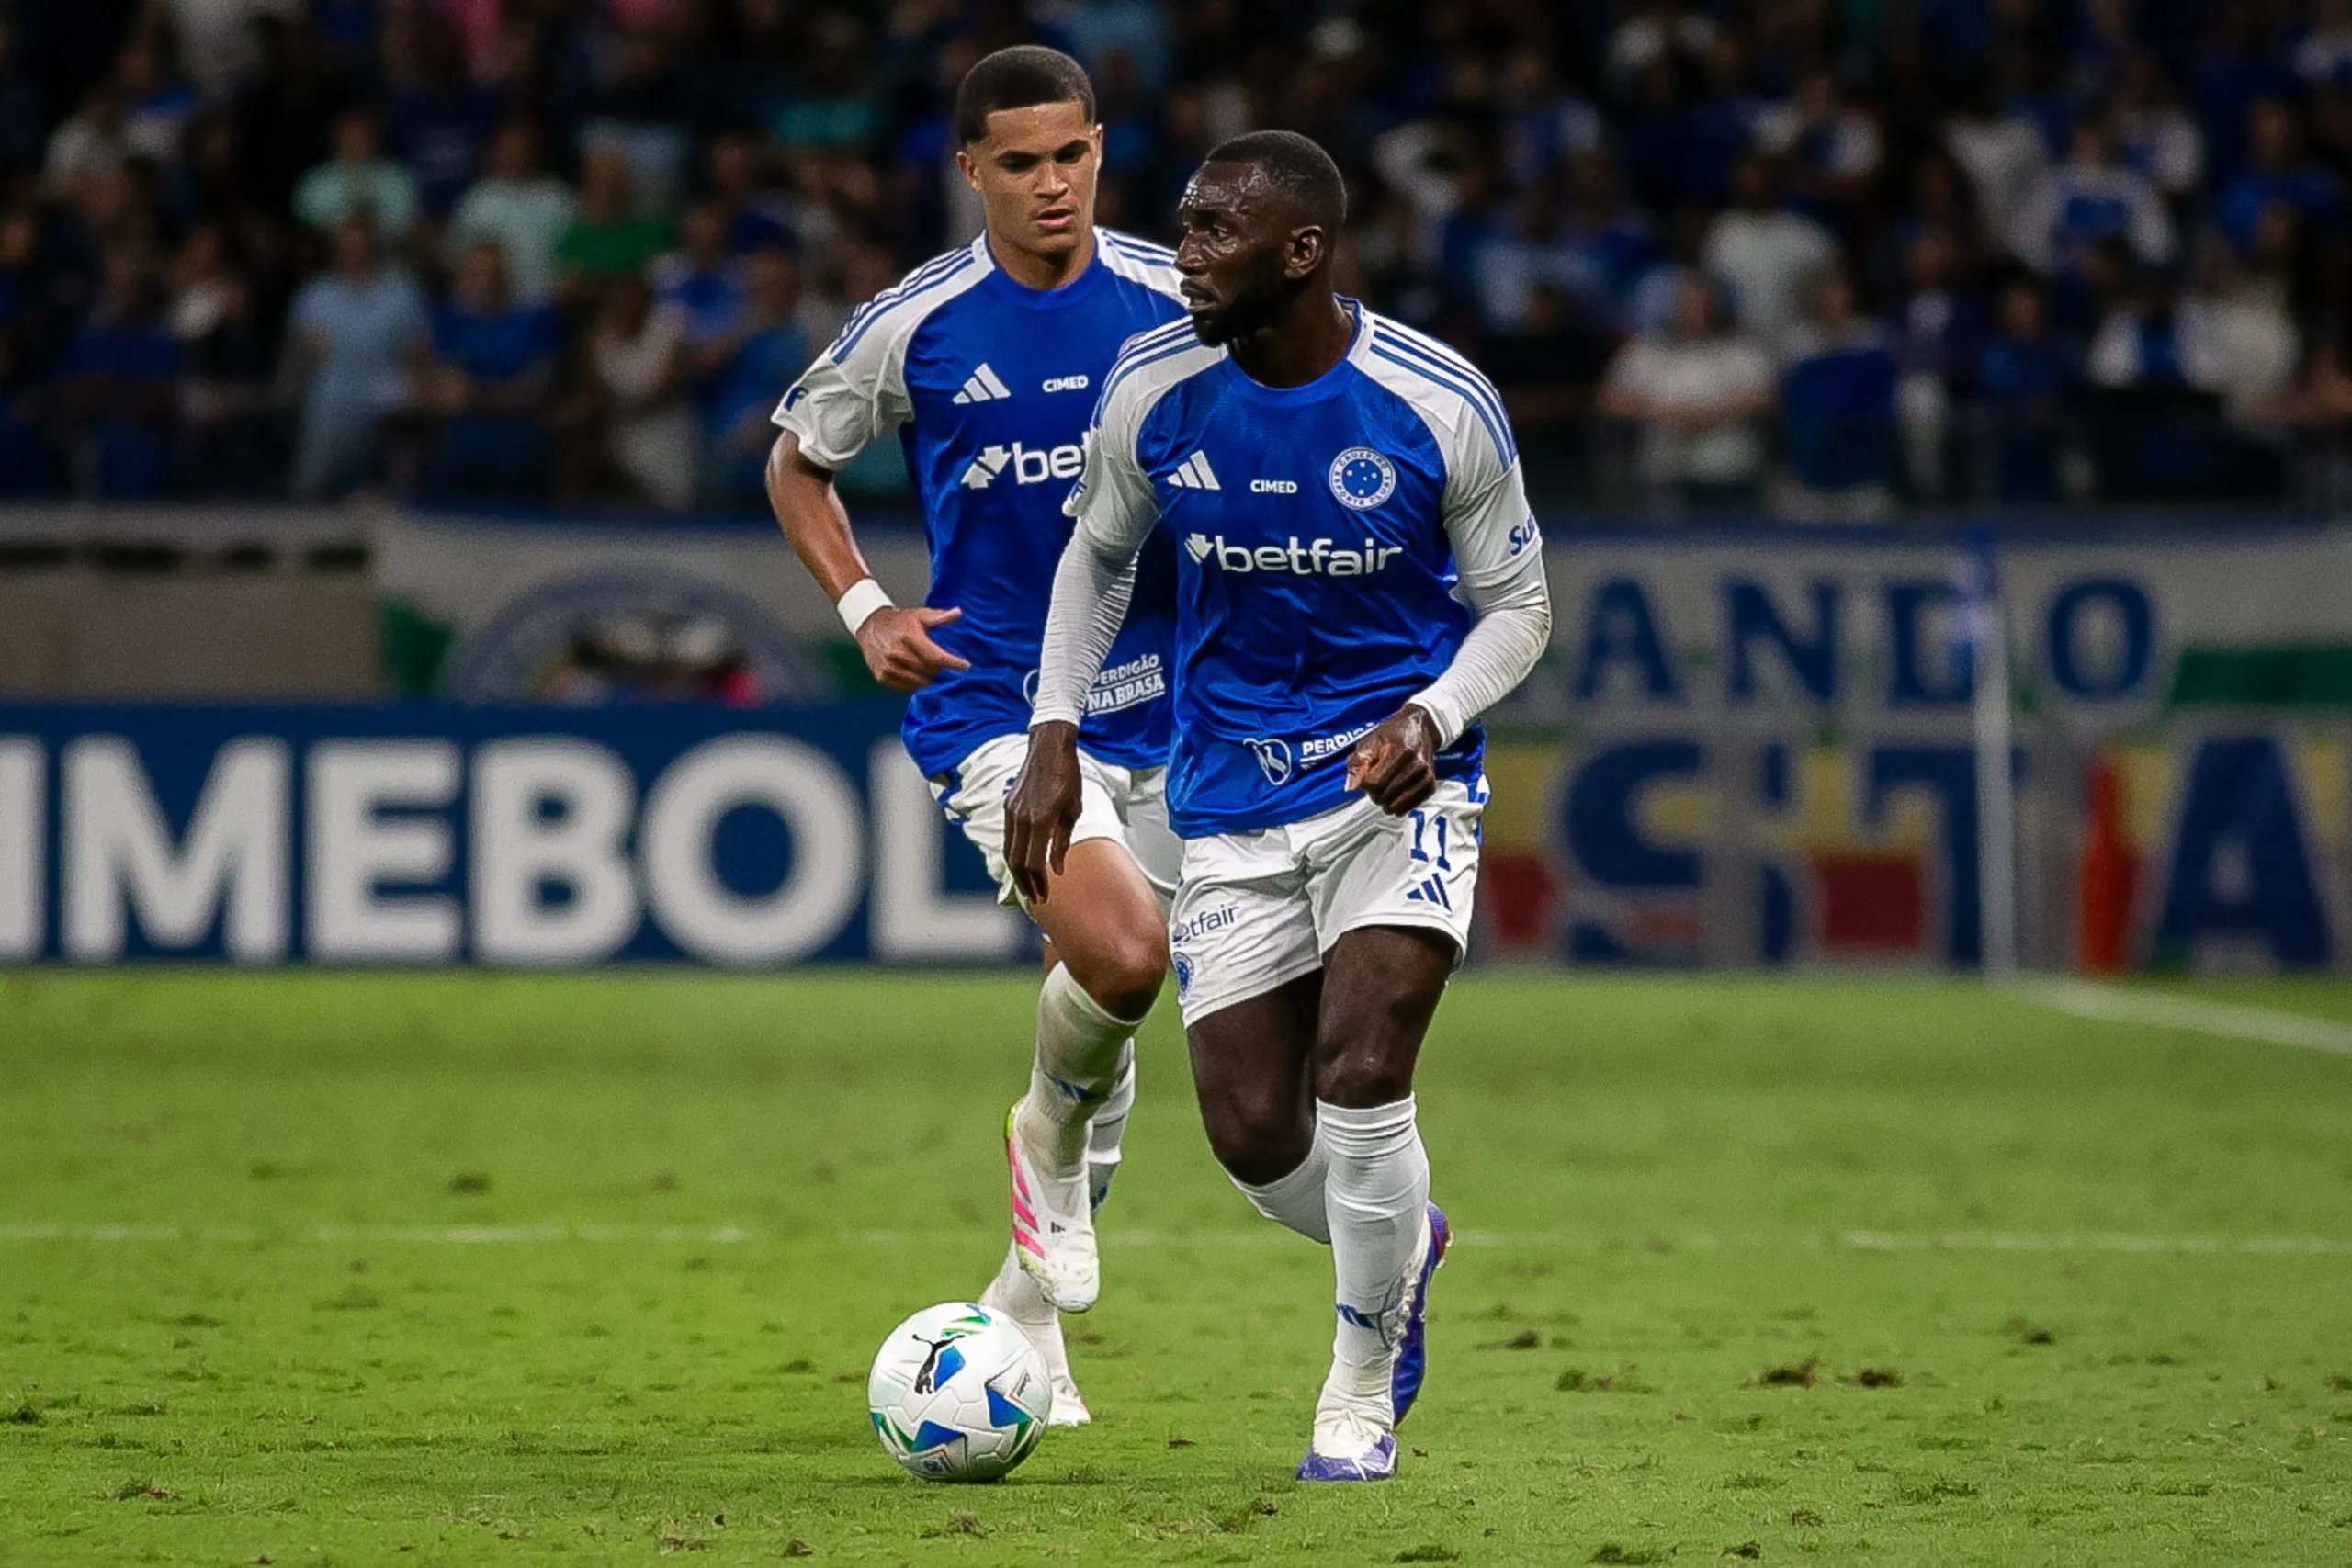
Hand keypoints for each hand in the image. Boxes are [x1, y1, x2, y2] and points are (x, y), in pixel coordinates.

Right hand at [855, 605, 970, 692]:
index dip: (953, 663)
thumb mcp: (919, 615)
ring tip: (923, 665)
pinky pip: (906, 688)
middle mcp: (897, 653)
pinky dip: (913, 683)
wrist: (870, 626)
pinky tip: (912, 672)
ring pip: (920, 682)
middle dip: (937, 667)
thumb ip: (939, 617)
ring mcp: (889, 667)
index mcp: (909, 637)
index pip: (937, 656)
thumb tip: (958, 613)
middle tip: (935, 659)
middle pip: (930, 671)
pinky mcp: (882, 676)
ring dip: (926, 677)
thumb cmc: (898, 621)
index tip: (965, 665)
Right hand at [1003, 721, 1081, 904]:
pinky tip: (1022, 863)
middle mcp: (1021, 818)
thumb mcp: (1072, 809)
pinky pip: (1008, 837)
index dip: (1039, 883)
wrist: (1048, 746)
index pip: (1034, 862)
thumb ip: (1063, 841)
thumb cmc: (1067, 776)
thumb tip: (1058, 869)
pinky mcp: (1008, 806)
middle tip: (1035, 899)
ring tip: (1028, 886)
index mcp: (1041, 820)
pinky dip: (1014, 855)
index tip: (1046, 896)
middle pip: (1016, 862)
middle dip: (1025, 884)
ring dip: (1017, 872)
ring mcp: (1011, 812)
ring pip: (1008, 851)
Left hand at [1345, 704, 1438, 813]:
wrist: (1421, 728)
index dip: (1365, 783)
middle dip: (1374, 793)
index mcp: (1400, 752)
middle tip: (1376, 782)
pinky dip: (1399, 806)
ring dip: (1385, 802)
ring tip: (1384, 789)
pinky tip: (1395, 797)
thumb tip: (1350, 787)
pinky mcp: (1431, 785)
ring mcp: (1425, 776)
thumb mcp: (1370, 741)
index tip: (1367, 776)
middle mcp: (1416, 765)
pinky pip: (1410, 807)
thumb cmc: (1394, 733)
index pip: (1374, 784)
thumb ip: (1357, 763)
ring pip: (1396, 805)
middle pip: (1384, 796)